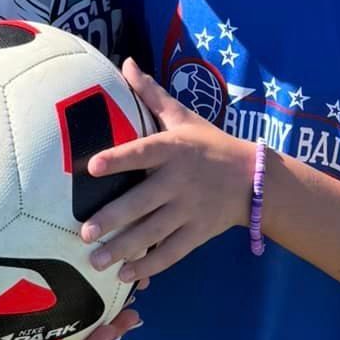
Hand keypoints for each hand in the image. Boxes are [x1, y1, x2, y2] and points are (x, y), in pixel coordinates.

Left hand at [77, 60, 254, 281]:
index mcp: (173, 149)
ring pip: (153, 232)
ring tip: (95, 261)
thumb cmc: (210, 144)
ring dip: (123, 249)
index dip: (118, 159)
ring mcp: (190, 209)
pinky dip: (150, 265)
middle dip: (113, 219)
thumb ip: (151, 95)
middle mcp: (179, 180)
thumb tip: (125, 63)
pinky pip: (171, 252)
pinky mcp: (198, 232)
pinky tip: (126, 276)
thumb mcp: (184, 117)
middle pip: (142, 201)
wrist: (255, 178)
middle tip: (84, 233)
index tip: (92, 167)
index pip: (142, 152)